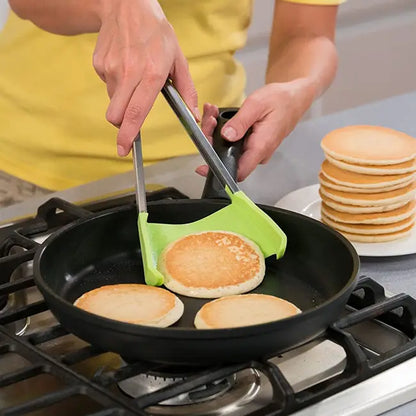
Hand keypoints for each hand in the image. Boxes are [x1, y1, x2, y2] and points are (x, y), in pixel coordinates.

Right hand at [93, 0, 198, 155]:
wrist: (126, 5)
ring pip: (112, 101)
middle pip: (115, 115)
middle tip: (130, 120)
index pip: (135, 112)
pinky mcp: (99, 64)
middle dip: (121, 125)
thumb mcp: (178, 59)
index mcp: (151, 74)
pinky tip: (125, 67)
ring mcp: (110, 68)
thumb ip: (186, 90)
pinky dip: (116, 84)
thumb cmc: (156, 32)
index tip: (124, 148)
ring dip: (122, 100)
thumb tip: (193, 115)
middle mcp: (128, 72)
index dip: (128, 134)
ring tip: (134, 79)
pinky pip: (106, 85)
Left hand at [197, 79, 313, 180]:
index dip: (219, 170)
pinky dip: (224, 131)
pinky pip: (234, 143)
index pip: (238, 171)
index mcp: (261, 147)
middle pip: (228, 159)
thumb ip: (240, 122)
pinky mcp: (252, 145)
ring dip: (215, 134)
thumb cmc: (281, 99)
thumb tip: (226, 136)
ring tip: (212, 113)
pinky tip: (218, 116)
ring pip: (229, 150)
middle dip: (212, 141)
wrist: (294, 97)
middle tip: (208, 119)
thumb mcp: (257, 104)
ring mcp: (255, 150)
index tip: (203, 166)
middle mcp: (258, 153)